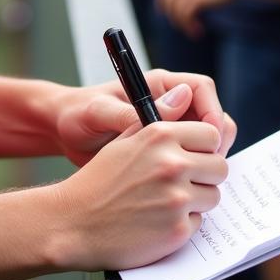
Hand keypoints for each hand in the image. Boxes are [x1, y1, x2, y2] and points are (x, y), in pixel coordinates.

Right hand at [53, 116, 228, 270]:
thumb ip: (160, 116)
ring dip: (197, 200)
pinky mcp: (177, 230)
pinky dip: (183, 224)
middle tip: (185, 182)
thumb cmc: (98, 180)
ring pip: (213, 196)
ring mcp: (176, 198)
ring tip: (168, 202)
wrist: (71, 223)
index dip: (205, 147)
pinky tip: (158, 222)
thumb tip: (183, 94)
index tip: (196, 156)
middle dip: (206, 174)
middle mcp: (173, 163)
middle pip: (219, 166)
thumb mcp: (125, 138)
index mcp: (161, 135)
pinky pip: (199, 223)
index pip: (212, 134)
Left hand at [56, 72, 236, 166]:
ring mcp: (169, 130)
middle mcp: (169, 106)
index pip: (202, 89)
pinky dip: (193, 175)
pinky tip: (184, 193)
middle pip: (212, 118)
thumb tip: (178, 100)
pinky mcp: (164, 153)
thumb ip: (132, 110)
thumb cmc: (77, 115)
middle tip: (209, 168)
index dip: (213, 112)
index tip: (212, 138)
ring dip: (207, 162)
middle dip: (216, 141)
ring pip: (206, 143)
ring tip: (196, 184)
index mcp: (159, 86)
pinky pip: (190, 161)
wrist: (63, 134)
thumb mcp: (100, 112)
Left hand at [157, 0, 247, 37]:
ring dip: (183, 25)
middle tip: (184, 27)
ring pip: (176, 12)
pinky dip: (190, 26)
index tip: (169, 16)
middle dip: (174, 18)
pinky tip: (199, 31)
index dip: (163, 6)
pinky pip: (185, 16)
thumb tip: (180, 3)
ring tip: (194, 31)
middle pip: (168, 3)